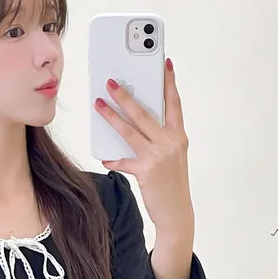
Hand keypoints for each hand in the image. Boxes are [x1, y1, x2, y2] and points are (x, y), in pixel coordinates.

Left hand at [95, 58, 194, 237]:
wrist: (177, 214)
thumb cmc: (171, 184)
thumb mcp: (171, 158)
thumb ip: (156, 141)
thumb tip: (132, 127)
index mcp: (178, 137)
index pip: (174, 104)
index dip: (170, 83)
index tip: (165, 64)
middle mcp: (170, 143)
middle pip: (144, 113)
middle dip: (126, 95)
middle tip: (111, 82)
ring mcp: (159, 156)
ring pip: (130, 130)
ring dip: (111, 116)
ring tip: (98, 104)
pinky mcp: (146, 171)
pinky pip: (123, 161)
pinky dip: (113, 160)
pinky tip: (105, 158)